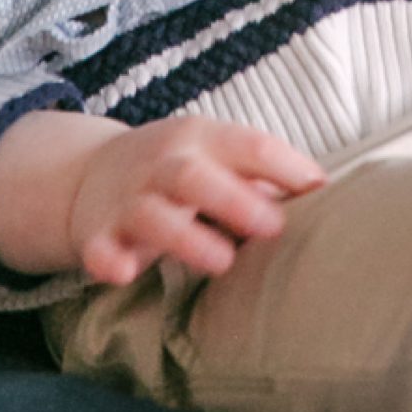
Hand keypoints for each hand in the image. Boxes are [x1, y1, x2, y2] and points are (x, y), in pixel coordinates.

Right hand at [0, 107, 326, 285]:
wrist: (86, 172)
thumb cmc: (177, 170)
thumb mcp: (215, 156)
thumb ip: (260, 176)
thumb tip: (325, 195)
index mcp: (201, 139)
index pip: (248, 145)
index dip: (286, 166)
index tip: (320, 190)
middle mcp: (163, 165)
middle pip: (195, 176)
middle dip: (236, 200)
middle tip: (274, 228)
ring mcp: (127, 200)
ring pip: (153, 214)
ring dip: (187, 237)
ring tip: (223, 262)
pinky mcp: (96, 235)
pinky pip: (99, 249)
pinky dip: (110, 260)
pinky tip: (125, 272)